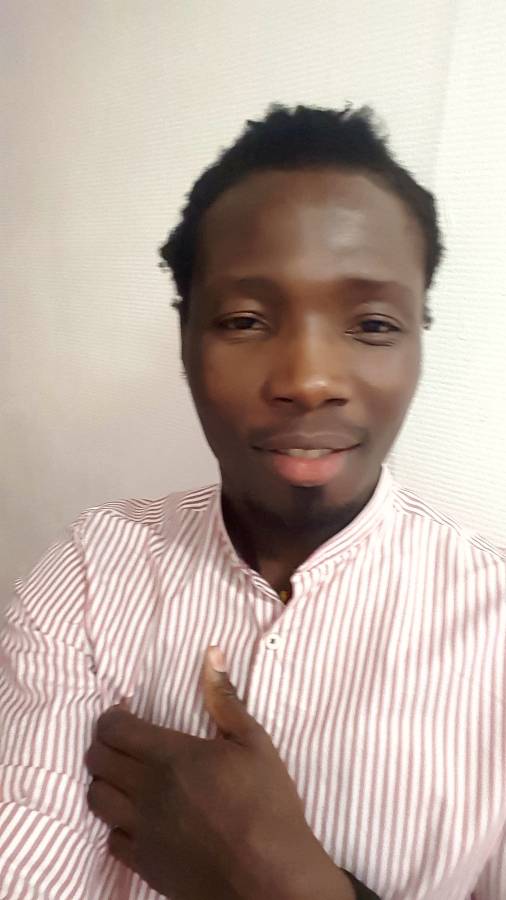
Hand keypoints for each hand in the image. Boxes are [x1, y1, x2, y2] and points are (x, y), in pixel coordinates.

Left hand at [86, 646, 352, 899]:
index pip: (114, 729)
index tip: (124, 711)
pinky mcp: (145, 864)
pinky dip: (115, 823)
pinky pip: (110, 839)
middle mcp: (147, 792)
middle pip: (98, 760)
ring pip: (95, 799)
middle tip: (122, 739)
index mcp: (170, 757)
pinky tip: (135, 817)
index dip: (112, 716)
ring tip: (123, 776)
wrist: (269, 878)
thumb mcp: (254, 743)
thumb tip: (211, 655)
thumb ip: (224, 698)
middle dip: (103, 743)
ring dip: (103, 781)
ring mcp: (142, 831)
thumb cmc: (267, 805)